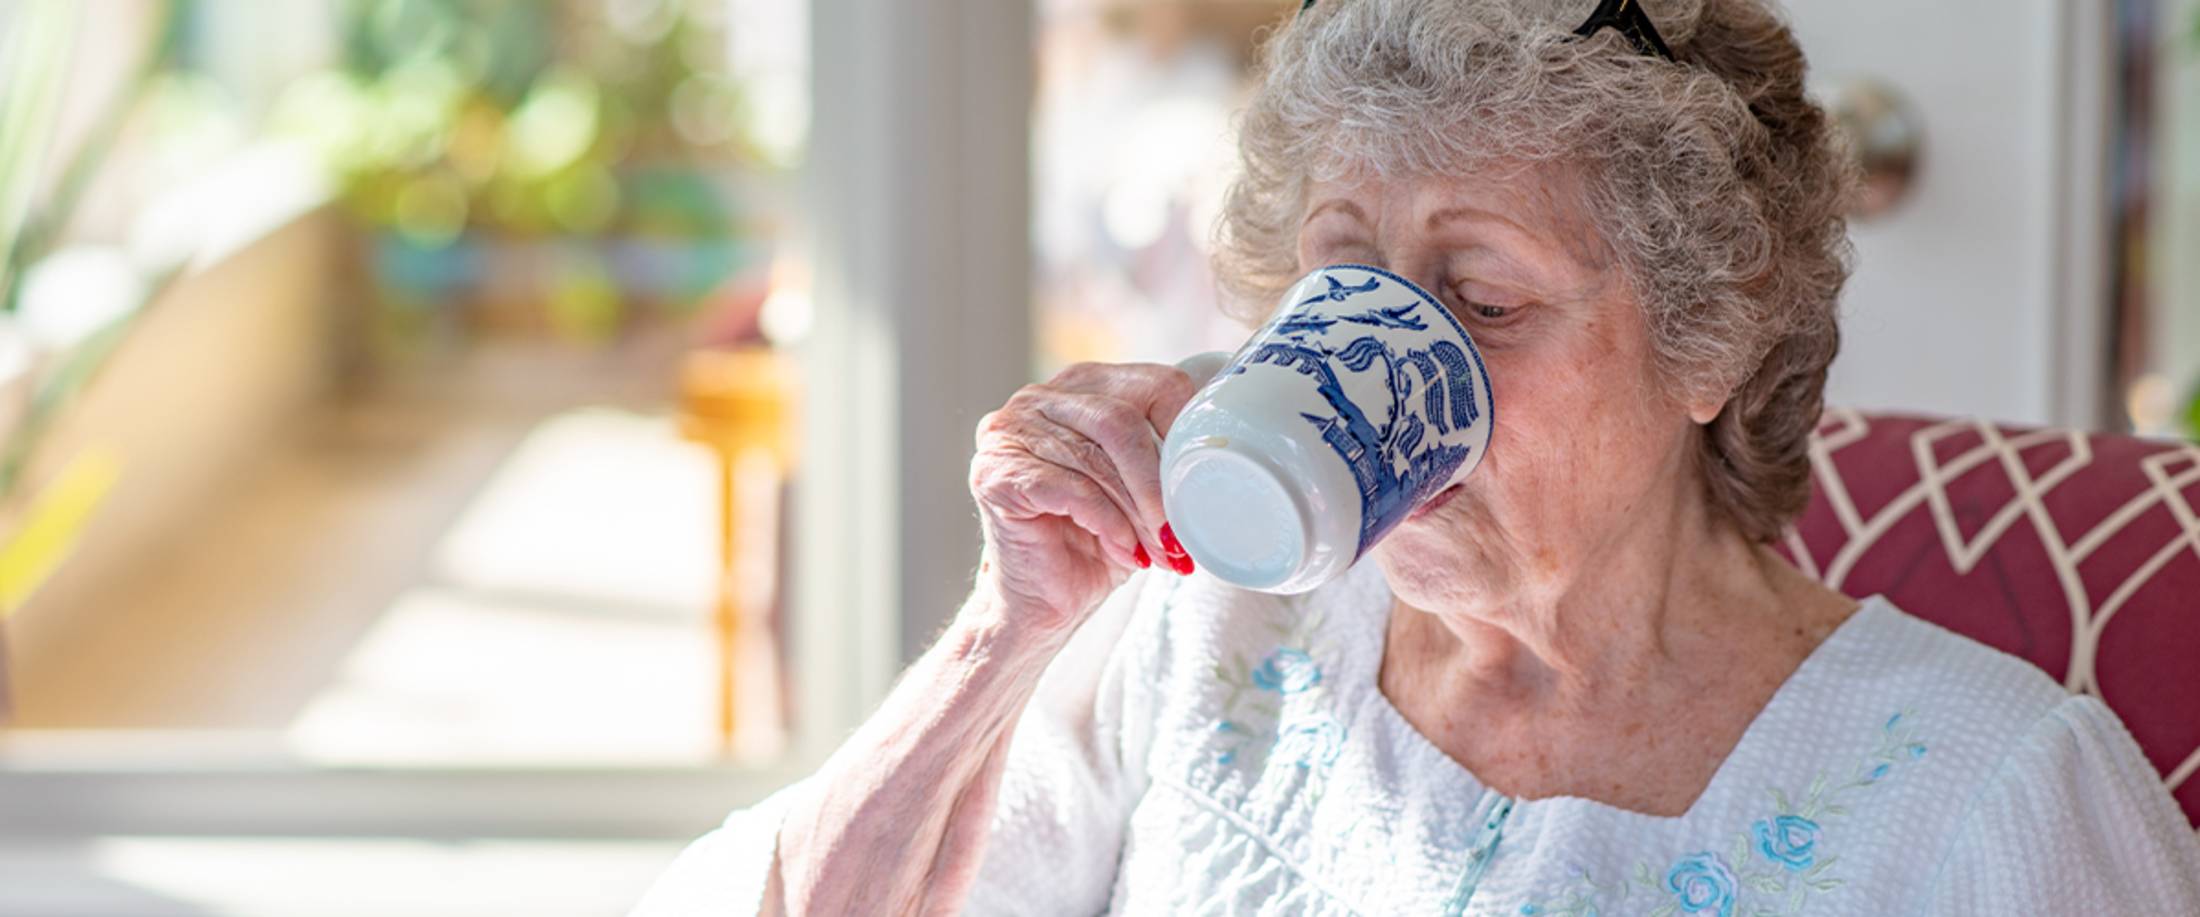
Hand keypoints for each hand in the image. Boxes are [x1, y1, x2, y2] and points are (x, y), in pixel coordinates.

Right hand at [967, 361, 1199, 634]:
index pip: (1153, 383)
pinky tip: (1122, 550)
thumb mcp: (1143, 495)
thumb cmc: (1096, 544)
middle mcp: (1040, 399)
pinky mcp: (995, 474)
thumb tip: (1224, 466)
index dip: (1188, 431)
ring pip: (1094, 460)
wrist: (1041, 603)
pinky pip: (1066, 489)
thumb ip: (1170, 465)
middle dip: (1158, 482)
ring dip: (1136, 514)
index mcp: (1084, 387)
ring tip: (1158, 552)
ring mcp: (1009, 433)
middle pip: (1120, 421)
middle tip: (1180, 532)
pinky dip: (1105, 522)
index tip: (1207, 480)